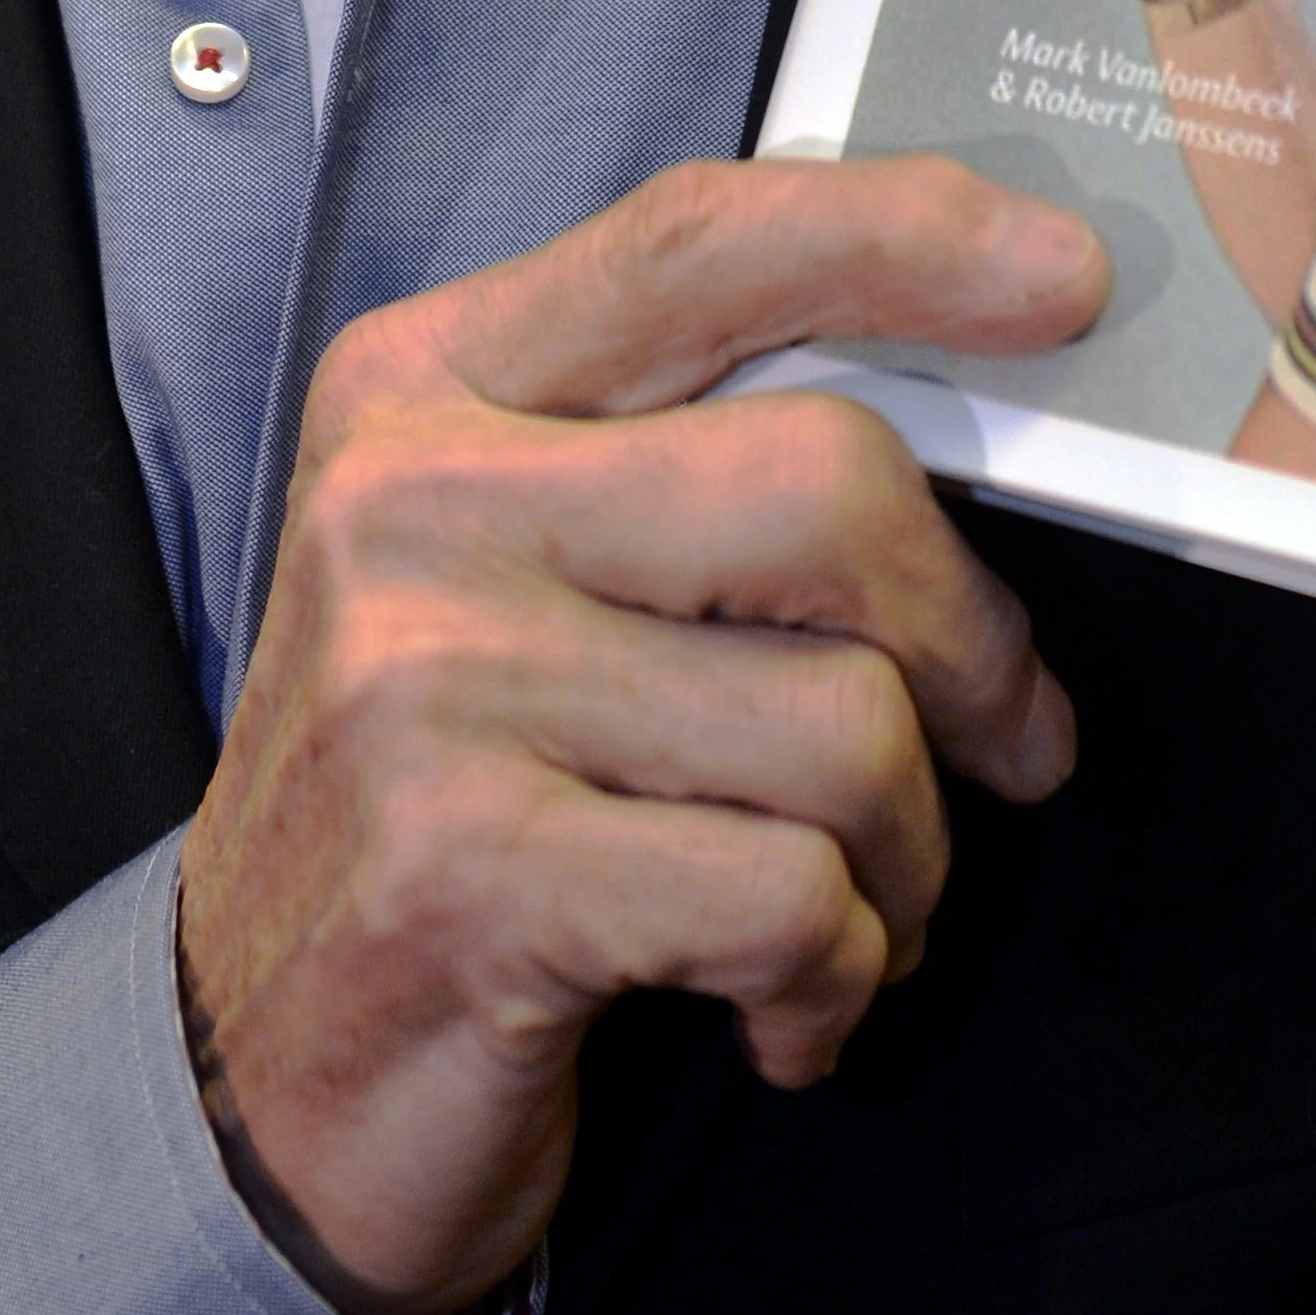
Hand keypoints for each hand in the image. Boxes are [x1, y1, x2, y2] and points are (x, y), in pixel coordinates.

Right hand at [176, 155, 1105, 1314]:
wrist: (251, 1080)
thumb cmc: (461, 795)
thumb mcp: (526, 572)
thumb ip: (691, 456)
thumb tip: (981, 403)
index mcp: (428, 384)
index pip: (698, 243)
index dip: (901, 235)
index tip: (1064, 277)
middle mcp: (409, 501)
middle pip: (830, 483)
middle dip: (973, 641)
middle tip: (1004, 740)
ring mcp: (425, 683)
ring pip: (847, 720)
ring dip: (909, 854)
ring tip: (852, 906)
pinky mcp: (465, 874)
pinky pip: (792, 896)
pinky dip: (838, 979)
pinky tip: (784, 1011)